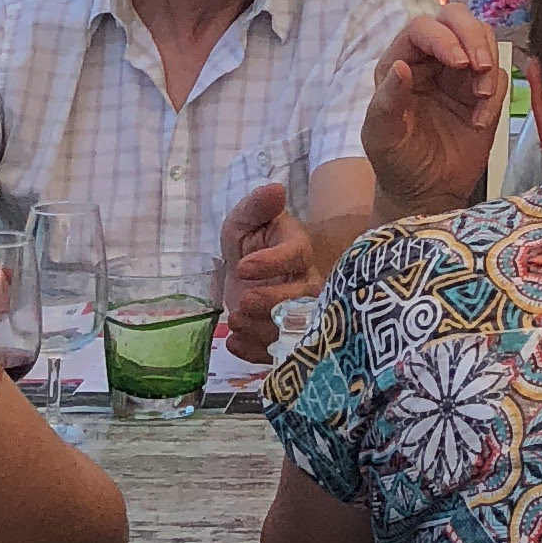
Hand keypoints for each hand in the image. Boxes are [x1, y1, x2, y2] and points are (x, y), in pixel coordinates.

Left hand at [218, 181, 317, 364]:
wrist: (247, 273)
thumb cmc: (250, 243)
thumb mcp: (245, 222)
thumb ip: (256, 207)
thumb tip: (274, 190)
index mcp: (297, 249)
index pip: (296, 254)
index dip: (272, 263)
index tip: (242, 266)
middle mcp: (306, 282)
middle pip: (303, 298)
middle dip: (271, 303)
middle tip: (241, 303)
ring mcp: (299, 312)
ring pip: (294, 328)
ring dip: (262, 329)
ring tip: (235, 322)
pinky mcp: (285, 336)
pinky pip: (279, 351)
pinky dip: (256, 352)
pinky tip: (235, 343)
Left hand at [363, 0, 505, 220]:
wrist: (427, 194)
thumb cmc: (397, 163)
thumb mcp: (382, 137)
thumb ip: (388, 102)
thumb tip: (401, 67)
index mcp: (400, 62)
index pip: (422, 29)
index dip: (443, 37)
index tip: (459, 62)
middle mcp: (431, 61)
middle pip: (457, 19)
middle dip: (473, 36)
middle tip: (480, 67)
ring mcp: (459, 74)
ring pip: (483, 40)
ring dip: (489, 63)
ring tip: (481, 98)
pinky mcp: (483, 92)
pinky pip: (498, 76)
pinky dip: (495, 94)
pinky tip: (480, 120)